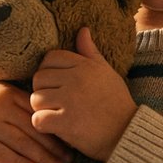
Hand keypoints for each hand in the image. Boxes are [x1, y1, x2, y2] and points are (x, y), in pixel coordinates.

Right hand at [0, 81, 70, 162]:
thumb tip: (60, 117)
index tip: (70, 142)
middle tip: (68, 160)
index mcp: (8, 93)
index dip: (55, 128)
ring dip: (40, 157)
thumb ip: (24, 103)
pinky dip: (18, 162)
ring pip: (19, 142)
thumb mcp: (2, 97)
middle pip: (31, 128)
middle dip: (52, 146)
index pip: (37, 112)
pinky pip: (1, 154)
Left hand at [31, 28, 136, 160]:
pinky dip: (43, 126)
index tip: (57, 85)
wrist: (128, 133)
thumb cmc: (117, 102)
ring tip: (56, 115)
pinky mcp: (66, 122)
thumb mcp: (107, 72)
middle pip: (38, 78)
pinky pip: (38, 119)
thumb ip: (90, 52)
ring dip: (42, 109)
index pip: (50, 58)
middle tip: (55, 102)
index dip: (49, 72)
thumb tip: (82, 29)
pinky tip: (56, 128)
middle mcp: (76, 79)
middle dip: (43, 91)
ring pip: (35, 99)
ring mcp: (70, 101)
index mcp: (84, 66)